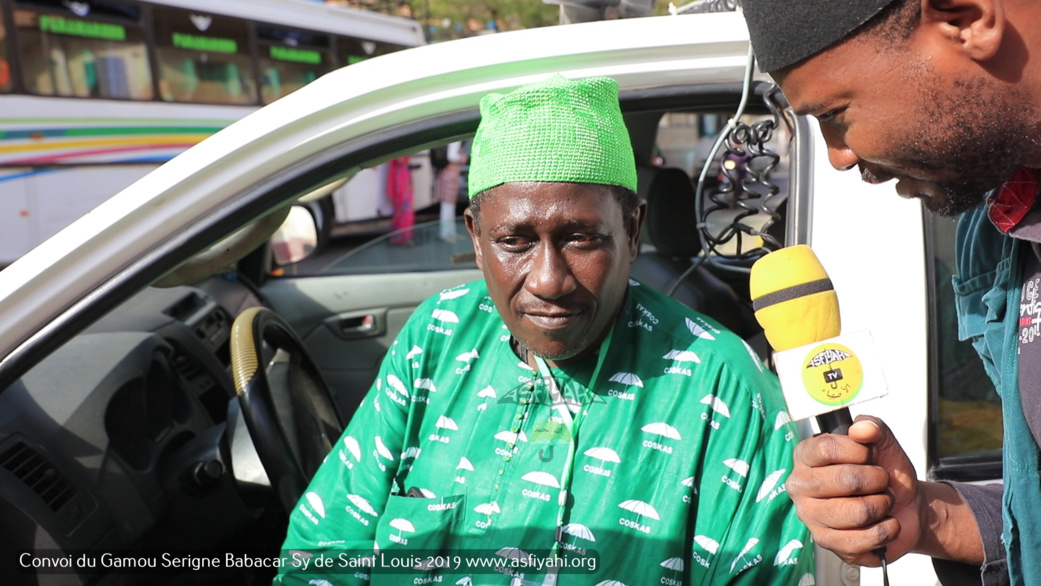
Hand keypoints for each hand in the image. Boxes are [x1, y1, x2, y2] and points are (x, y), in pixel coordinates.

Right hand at [786, 416, 924, 565]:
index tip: (869, 455)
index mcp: (806, 456)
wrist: (905, 507)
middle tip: (880, 482)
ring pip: (858, 512)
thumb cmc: (886, 473)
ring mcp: (810, 516)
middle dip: (877, 480)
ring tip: (881, 502)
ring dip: (882, 505)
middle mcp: (800, 485)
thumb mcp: (883, 443)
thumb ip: (873, 427)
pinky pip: (865, 538)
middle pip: (844, 480)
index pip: (826, 448)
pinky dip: (887, 529)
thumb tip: (861, 429)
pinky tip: (883, 523)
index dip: (858, 451)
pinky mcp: (826, 543)